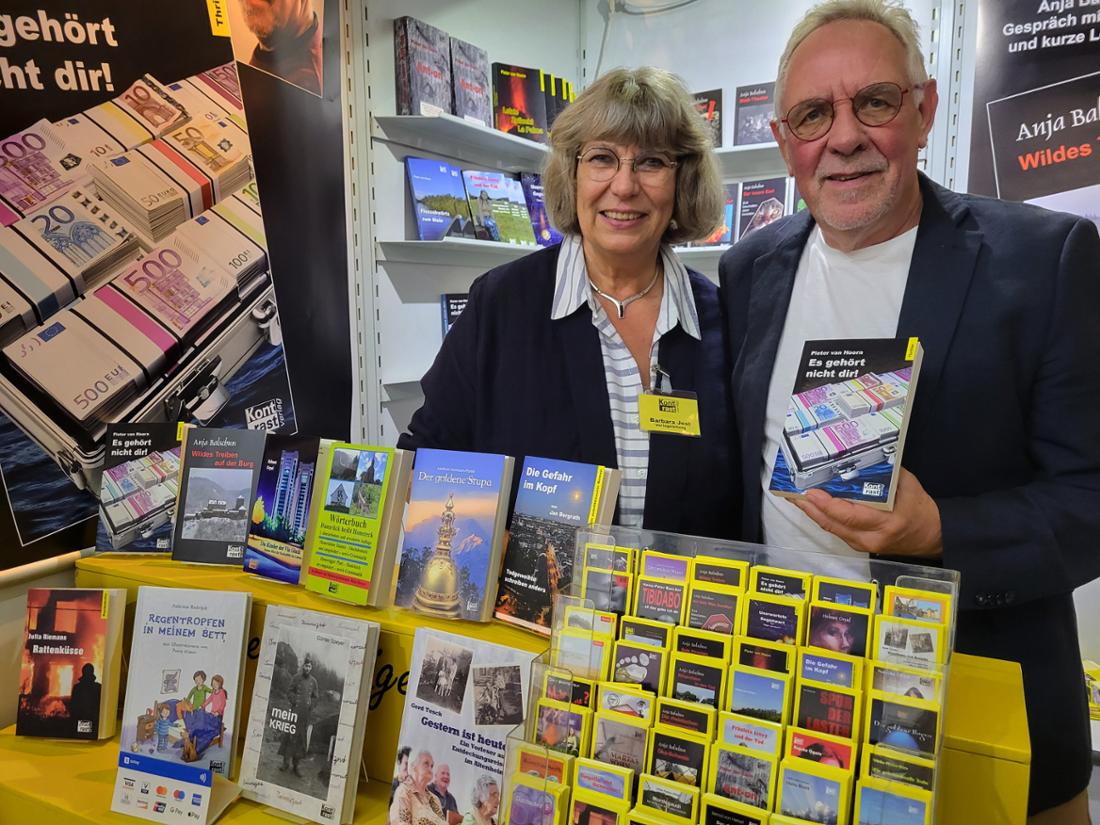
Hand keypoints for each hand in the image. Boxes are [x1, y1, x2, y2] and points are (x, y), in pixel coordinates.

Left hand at [792, 468, 942, 557]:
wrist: (932, 534)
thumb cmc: (919, 507)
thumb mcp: (906, 485)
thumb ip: (883, 473)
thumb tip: (858, 459)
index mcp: (887, 522)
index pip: (850, 515)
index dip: (827, 505)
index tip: (811, 492)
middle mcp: (872, 538)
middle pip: (833, 524)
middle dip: (810, 508)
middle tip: (793, 493)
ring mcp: (864, 545)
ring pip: (831, 529)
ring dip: (812, 513)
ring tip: (796, 497)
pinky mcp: (859, 546)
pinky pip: (836, 531)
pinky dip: (822, 518)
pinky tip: (811, 507)